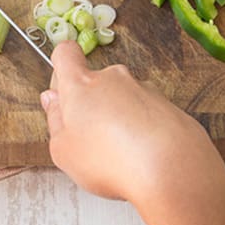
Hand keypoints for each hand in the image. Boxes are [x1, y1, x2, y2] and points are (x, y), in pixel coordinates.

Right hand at [40, 41, 224, 204]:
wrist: (172, 170)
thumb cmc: (111, 161)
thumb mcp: (63, 150)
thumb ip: (54, 120)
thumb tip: (53, 101)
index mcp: (82, 84)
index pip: (66, 53)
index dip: (60, 69)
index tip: (62, 93)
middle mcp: (114, 78)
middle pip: (94, 82)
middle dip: (91, 105)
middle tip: (90, 139)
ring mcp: (144, 89)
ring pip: (122, 99)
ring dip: (118, 118)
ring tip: (121, 154)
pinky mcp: (168, 105)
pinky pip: (146, 113)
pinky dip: (142, 129)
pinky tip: (144, 156)